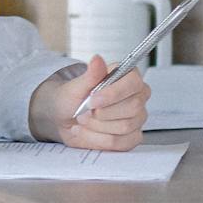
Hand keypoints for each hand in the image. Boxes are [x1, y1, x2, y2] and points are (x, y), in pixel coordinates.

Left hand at [29, 56, 149, 150]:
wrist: (64, 118)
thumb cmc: (72, 98)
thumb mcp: (76, 86)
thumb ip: (90, 75)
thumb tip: (97, 59)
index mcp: (128, 78)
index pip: (133, 83)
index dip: (113, 94)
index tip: (92, 100)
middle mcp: (137, 97)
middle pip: (132, 107)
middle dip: (101, 113)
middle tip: (83, 111)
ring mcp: (137, 119)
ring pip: (124, 127)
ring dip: (96, 126)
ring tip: (82, 119)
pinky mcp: (131, 137)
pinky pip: (120, 143)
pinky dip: (97, 139)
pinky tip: (86, 131)